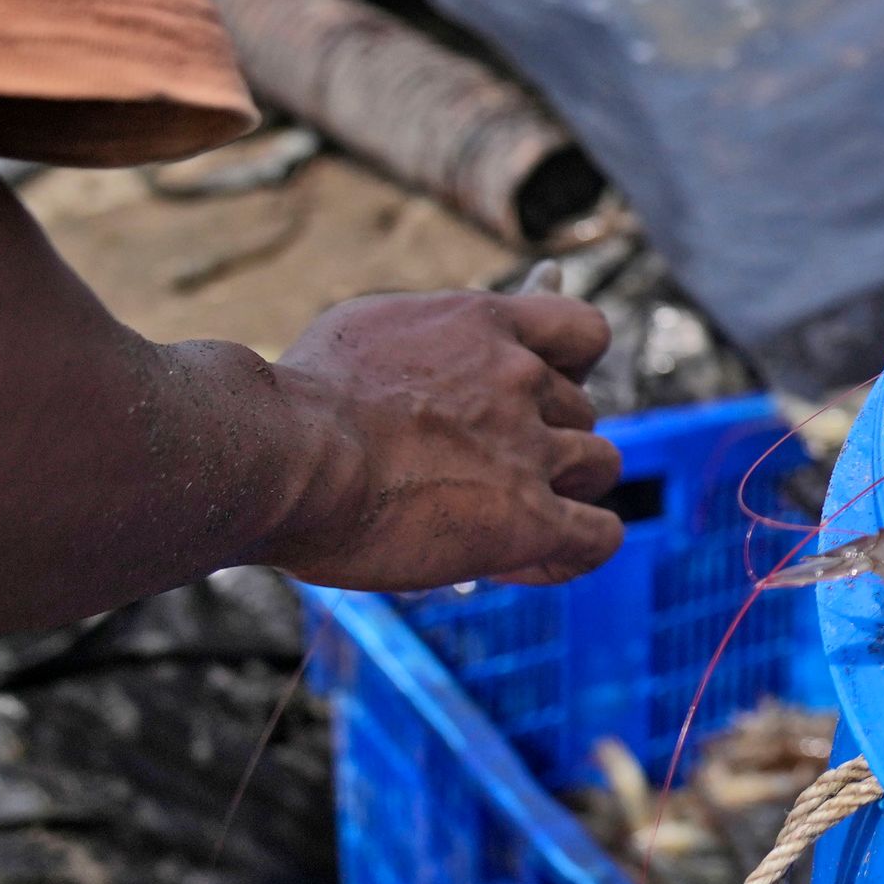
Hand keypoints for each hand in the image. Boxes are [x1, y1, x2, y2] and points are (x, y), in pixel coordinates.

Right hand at [264, 290, 625, 590]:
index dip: (569, 368)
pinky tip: (532, 561)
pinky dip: (575, 551)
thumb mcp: (366, 334)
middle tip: (483, 476)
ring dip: (563, 491)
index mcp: (484, 322)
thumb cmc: (296, 399)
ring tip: (501, 518)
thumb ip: (424, 346)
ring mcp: (530, 448)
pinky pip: (597, 536)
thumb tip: (435, 366)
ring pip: (599, 465)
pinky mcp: (529, 517)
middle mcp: (521, 378)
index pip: (583, 332)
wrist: (283, 453)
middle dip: (547, 440)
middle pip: (582, 409)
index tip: (533, 396)